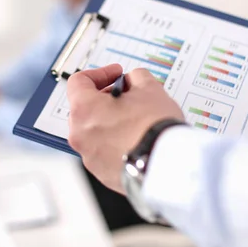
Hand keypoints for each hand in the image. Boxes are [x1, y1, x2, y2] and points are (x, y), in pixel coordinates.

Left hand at [67, 64, 184, 193]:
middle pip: (84, 107)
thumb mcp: (149, 88)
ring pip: (93, 131)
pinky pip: (104, 151)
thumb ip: (135, 77)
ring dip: (110, 121)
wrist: (168, 165)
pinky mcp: (102, 173)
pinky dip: (115, 142)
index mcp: (84, 110)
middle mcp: (80, 135)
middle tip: (127, 96)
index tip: (116, 74)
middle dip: (105, 98)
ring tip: (134, 119)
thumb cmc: (154, 127)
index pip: (79, 82)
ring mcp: (89, 157)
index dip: (100, 73)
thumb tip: (133, 81)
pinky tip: (135, 138)